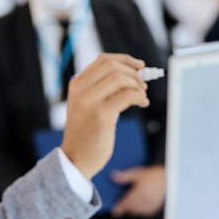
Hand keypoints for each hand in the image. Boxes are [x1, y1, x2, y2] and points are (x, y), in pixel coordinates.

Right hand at [61, 54, 149, 179]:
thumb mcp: (86, 104)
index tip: (139, 66)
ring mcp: (89, 101)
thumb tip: (131, 74)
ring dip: (137, 85)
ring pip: (120, 78)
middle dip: (133, 72)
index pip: (103, 60)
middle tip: (143, 85)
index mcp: (76, 84)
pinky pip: (127, 96)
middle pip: (113, 66)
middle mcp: (80, 89)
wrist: (75, 158)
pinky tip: (142, 103)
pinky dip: (139, 97)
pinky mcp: (101, 115)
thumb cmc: (86, 133)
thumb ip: (101, 89)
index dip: (125, 60)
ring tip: (142, 96)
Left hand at [111, 166, 165, 217]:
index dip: (119, 207)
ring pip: (137, 212)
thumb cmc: (153, 176)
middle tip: (119, 206)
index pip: (127, 202)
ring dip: (131, 209)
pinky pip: (144, 213)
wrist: (167, 179)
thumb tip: (113, 176)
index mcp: (141, 192)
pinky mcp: (154, 208)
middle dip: (124, 208)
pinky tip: (137, 205)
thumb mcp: (137, 173)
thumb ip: (124, 176)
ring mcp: (151, 205)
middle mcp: (146, 200)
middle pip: (131, 209)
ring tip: (128, 204)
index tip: (114, 210)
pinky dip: (139, 211)